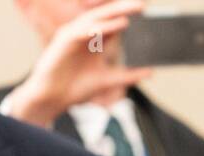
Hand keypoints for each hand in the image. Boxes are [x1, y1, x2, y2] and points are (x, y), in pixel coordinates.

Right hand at [6, 0, 153, 126]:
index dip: (128, 16)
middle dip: (124, 8)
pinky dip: (99, 27)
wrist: (53, 98)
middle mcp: (84, 34)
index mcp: (94, 41)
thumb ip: (128, 76)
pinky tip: (114, 25)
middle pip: (106, 17)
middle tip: (143, 4)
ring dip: (113, 13)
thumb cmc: (74, 89)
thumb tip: (150, 72)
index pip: (113, 23)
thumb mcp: (108, 80)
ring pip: (95, 19)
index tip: (147, 12)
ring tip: (131, 9)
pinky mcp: (65, 39)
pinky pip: (84, 30)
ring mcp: (74, 34)